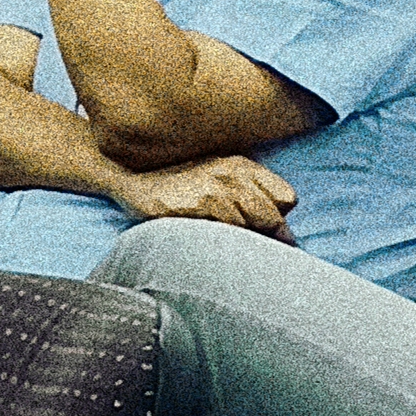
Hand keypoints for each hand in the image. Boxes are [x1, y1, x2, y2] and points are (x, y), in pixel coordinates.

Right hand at [119, 151, 300, 236]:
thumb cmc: (176, 184)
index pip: (287, 198)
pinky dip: (221, 245)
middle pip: (273, 218)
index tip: (265, 231)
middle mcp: (231, 174)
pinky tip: (204, 240)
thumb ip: (248, 195)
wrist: (127, 176)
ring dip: (241, 245)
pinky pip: (225, 236)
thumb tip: (284, 236)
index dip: (278, 217)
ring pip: (250, 230)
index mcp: (241, 165)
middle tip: (251, 250)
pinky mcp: (194, 207)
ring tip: (222, 245)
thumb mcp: (216, 177)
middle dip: (267, 238)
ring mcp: (212, 190)